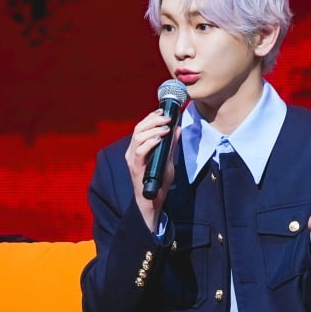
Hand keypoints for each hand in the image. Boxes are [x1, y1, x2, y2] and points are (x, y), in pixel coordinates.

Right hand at [127, 109, 180, 229]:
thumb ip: (171, 144)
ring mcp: (132, 159)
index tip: (164, 110)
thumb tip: (178, 128)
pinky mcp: (135, 167)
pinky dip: (149, 143)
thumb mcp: (167, 159)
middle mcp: (132, 151)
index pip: (142, 126)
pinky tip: (158, 139)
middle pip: (138, 128)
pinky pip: (139, 152)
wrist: (152, 200)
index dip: (152, 116)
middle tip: (167, 117)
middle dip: (153, 119)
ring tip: (165, 127)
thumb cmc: (158, 181)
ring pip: (137, 137)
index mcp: (138, 147)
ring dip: (152, 129)